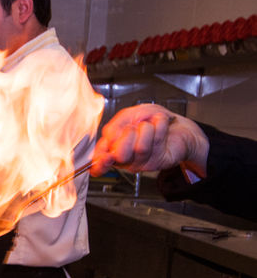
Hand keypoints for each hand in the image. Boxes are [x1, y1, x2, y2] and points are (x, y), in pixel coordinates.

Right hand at [91, 104, 209, 177]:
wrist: (177, 125)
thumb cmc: (152, 119)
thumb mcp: (129, 114)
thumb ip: (115, 124)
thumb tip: (109, 137)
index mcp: (113, 148)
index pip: (100, 162)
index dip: (100, 162)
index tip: (105, 157)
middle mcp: (125, 158)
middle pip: (120, 155)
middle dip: (127, 135)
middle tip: (132, 128)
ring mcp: (141, 162)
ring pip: (140, 148)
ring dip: (146, 128)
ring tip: (149, 124)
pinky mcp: (157, 161)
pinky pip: (156, 143)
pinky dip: (159, 125)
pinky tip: (160, 123)